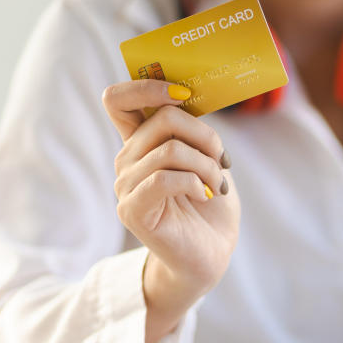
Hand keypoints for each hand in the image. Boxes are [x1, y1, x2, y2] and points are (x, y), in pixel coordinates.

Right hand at [102, 80, 239, 342]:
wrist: (211, 255)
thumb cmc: (212, 207)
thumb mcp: (209, 159)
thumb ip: (194, 130)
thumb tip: (189, 96)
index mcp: (141, 143)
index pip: (118, 99)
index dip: (146, 86)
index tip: (183, 94)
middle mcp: (127, 161)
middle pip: (162, 118)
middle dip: (205, 135)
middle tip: (223, 160)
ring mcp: (125, 185)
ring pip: (168, 149)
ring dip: (206, 165)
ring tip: (218, 186)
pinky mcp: (133, 210)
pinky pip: (163, 178)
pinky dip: (194, 183)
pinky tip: (205, 196)